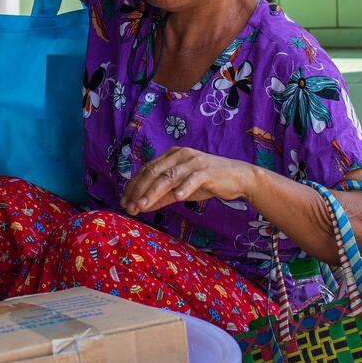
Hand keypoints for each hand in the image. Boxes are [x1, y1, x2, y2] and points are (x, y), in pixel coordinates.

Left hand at [120, 148, 256, 214]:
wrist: (238, 177)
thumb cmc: (207, 182)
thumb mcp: (181, 189)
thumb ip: (162, 196)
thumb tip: (140, 206)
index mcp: (171, 155)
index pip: (147, 169)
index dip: (133, 185)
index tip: (124, 201)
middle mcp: (180, 155)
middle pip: (154, 172)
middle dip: (139, 190)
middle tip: (129, 207)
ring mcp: (194, 162)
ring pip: (169, 176)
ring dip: (154, 192)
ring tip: (142, 205)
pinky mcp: (208, 171)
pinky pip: (193, 179)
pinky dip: (184, 188)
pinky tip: (177, 198)